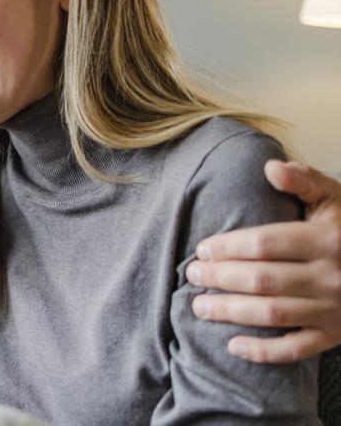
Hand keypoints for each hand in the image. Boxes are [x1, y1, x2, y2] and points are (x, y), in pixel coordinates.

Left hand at [186, 160, 340, 362]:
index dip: (229, 247)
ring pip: (272, 314)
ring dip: (230, 312)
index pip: (266, 244)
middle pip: (262, 280)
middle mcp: (331, 276)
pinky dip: (264, 352)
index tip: (202, 248)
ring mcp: (333, 309)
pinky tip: (233, 346)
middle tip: (192, 274)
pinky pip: (296, 349)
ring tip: (199, 306)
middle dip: (220, 278)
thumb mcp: (335, 198)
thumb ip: (304, 180)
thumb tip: (270, 166)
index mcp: (327, 239)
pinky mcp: (335, 334)